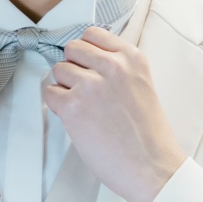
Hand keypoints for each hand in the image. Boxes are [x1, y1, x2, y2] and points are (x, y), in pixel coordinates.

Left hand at [45, 27, 184, 201]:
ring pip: (58, 70)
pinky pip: (49, 93)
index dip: (85, 51)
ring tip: (85, 108)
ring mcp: (91, 84)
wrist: (152, 168)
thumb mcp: (141, 85)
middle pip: (72, 49)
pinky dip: (57, 106)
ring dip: (65, 88)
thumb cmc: (148, 135)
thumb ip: (119, 68)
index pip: (92, 34)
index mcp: (132, 58)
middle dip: (74, 68)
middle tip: (84, 90)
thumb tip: (88, 60)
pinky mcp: (73, 106)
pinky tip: (76, 119)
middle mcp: (112, 66)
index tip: (88, 64)